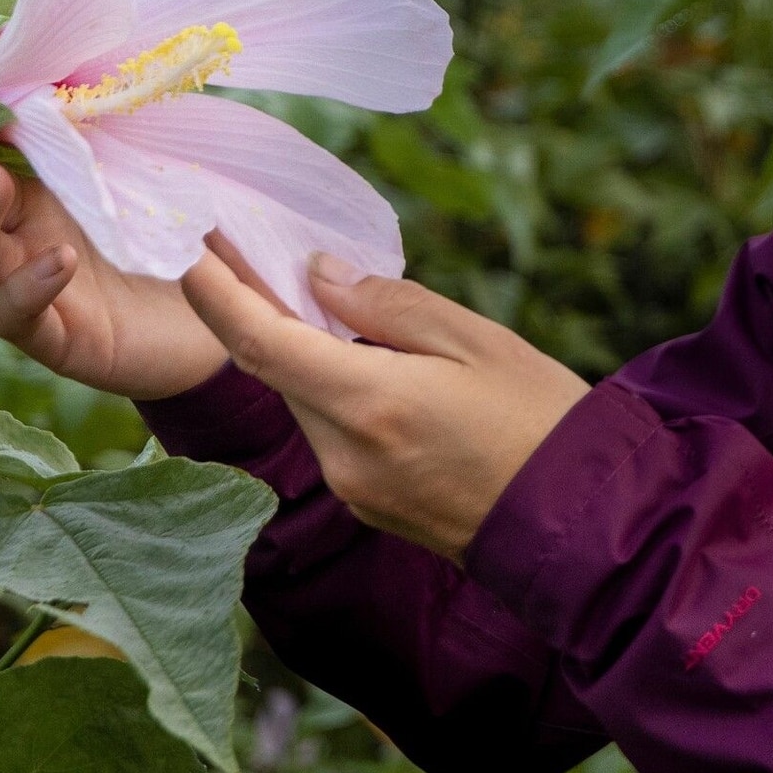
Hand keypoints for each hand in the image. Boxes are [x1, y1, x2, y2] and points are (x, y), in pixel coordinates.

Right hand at [0, 6, 227, 401]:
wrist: (227, 315)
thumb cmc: (182, 223)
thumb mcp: (153, 153)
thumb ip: (113, 103)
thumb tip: (91, 25)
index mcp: (32, 167)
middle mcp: (14, 221)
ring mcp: (23, 279)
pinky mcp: (54, 335)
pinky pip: (16, 316)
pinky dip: (27, 288)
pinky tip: (57, 259)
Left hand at [177, 234, 591, 559]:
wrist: (583, 524)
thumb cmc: (543, 419)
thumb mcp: (476, 340)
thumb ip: (387, 306)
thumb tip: (316, 276)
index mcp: (370, 404)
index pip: (259, 343)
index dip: (214, 293)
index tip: (190, 248)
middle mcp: (345, 454)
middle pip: (277, 371)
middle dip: (257, 312)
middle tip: (246, 249)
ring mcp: (354, 489)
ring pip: (304, 402)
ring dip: (299, 353)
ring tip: (312, 298)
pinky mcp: (369, 507)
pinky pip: (330, 435)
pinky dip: (331, 391)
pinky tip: (360, 362)